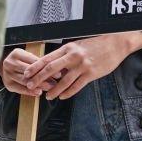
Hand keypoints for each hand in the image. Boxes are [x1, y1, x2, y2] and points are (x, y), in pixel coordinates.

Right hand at [0, 48, 57, 96]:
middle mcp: (10, 63)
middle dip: (44, 78)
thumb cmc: (21, 61)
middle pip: (30, 72)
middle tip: (55, 83)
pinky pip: (20, 89)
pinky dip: (30, 92)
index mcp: (16, 53)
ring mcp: (7, 74)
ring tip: (49, 88)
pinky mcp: (8, 84)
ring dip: (38, 86)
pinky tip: (38, 92)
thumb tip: (56, 70)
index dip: (47, 68)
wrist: (4, 66)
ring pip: (25, 81)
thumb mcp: (28, 57)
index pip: (34, 62)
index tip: (58, 73)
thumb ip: (39, 62)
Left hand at [23, 31, 141, 100]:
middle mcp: (73, 56)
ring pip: (64, 80)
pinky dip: (68, 92)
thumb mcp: (77, 46)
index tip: (26, 74)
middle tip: (30, 86)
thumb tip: (52, 66)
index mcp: (67, 48)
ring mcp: (82, 65)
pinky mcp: (91, 73)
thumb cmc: (95, 45)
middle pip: (51, 69)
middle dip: (39, 78)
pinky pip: (77, 86)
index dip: (35, 67)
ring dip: (54, 89)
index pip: (47, 58)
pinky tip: (62, 96)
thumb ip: (66, 55)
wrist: (114, 43)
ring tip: (47, 96)